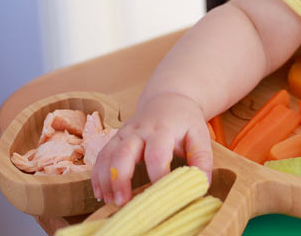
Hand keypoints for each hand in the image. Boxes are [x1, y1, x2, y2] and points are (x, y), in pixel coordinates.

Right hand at [90, 92, 213, 206]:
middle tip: (123, 203)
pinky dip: (98, 175)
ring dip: (106, 180)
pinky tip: (100, 194)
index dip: (158, 177)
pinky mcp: (115, 139)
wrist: (168, 99)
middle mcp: (139, 131)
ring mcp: (124, 134)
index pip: (156, 154)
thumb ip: (201, 159)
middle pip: (124, 153)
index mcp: (162, 129)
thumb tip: (202, 184)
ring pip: (108, 155)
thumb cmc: (185, 121)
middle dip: (120, 179)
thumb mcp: (199, 135)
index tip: (161, 198)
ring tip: (110, 202)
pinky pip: (101, 157)